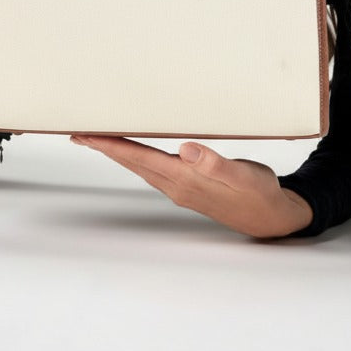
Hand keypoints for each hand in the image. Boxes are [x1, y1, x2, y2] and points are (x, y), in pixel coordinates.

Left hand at [69, 134, 313, 238]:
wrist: (270, 217)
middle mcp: (176, 185)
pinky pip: (152, 169)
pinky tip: (135, 150)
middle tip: (79, 133)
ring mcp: (180, 188)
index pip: (138, 158)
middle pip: (131, 163)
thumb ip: (214, 163)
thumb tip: (184, 150)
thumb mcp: (243, 175)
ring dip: (117, 152)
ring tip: (98, 139)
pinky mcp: (188, 187)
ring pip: (139, 166)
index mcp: (184, 179)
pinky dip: (135, 156)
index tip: (87, 134)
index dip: (111, 145)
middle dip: (104, 147)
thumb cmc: (258, 192)